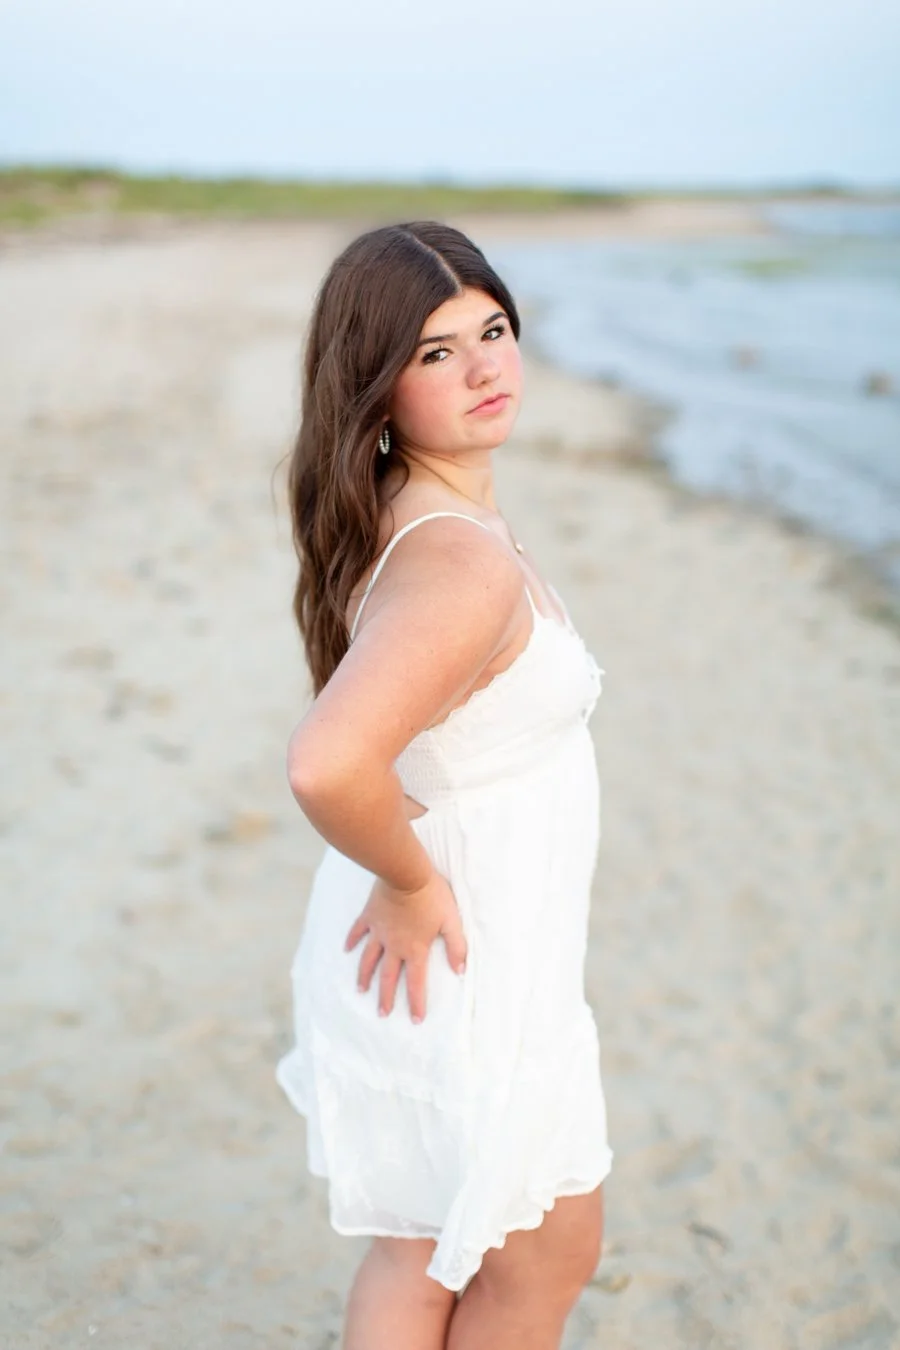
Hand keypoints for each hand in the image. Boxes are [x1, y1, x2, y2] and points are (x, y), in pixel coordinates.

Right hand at [344, 869, 466, 1022]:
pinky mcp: (370, 916)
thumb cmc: (432, 896)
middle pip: (388, 977)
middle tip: (382, 1013)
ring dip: (365, 976)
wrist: (405, 873)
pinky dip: (351, 941)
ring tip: (361, 990)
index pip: (415, 983)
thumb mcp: (451, 920)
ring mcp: (378, 932)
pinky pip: (358, 931)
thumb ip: (456, 946)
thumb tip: (460, 970)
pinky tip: (346, 949)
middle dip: (385, 997)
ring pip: (369, 959)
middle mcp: (394, 946)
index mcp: (415, 950)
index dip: (416, 1002)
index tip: (415, 1020)